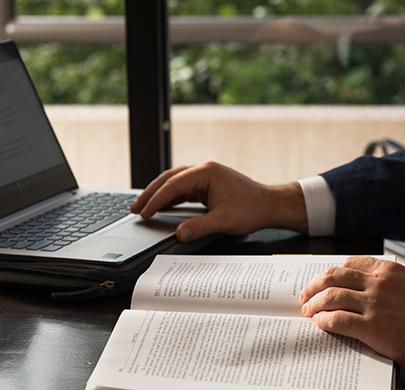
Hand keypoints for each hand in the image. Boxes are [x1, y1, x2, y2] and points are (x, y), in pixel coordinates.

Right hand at [130, 161, 307, 240]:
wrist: (270, 205)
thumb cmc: (252, 209)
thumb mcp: (224, 220)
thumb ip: (200, 227)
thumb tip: (179, 234)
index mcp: (207, 172)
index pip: (174, 184)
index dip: (156, 199)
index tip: (144, 212)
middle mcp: (205, 170)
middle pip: (170, 178)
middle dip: (151, 193)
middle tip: (135, 208)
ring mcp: (206, 177)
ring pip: (175, 182)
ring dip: (159, 194)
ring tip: (143, 207)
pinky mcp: (208, 185)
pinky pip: (184, 189)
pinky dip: (171, 197)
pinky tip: (162, 206)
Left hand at [299, 256, 404, 380]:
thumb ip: (396, 281)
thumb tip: (379, 282)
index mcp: (389, 270)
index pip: (350, 263)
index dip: (333, 272)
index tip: (325, 280)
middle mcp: (379, 283)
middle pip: (334, 276)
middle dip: (315, 285)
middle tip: (307, 294)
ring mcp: (374, 304)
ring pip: (331, 297)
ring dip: (314, 304)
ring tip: (309, 311)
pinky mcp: (371, 327)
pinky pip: (337, 320)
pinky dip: (324, 321)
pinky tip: (320, 325)